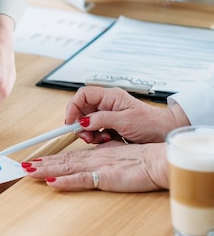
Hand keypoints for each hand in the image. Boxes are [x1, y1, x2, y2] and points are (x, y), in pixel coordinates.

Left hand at [22, 141, 168, 191]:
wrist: (160, 161)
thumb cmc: (143, 162)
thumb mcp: (118, 159)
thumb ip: (103, 162)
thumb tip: (90, 166)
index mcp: (95, 155)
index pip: (67, 157)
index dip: (49, 159)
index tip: (34, 161)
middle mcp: (92, 159)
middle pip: (61, 161)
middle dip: (40, 164)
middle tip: (22, 166)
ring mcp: (98, 167)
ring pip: (66, 167)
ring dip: (46, 169)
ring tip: (28, 170)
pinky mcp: (105, 178)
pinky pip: (82, 179)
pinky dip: (66, 180)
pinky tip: (52, 182)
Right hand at [65, 86, 189, 143]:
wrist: (165, 133)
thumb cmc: (151, 123)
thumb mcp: (126, 121)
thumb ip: (102, 119)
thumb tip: (83, 121)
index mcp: (110, 96)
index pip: (83, 95)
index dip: (73, 107)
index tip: (70, 121)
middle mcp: (107, 104)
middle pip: (82, 110)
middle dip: (81, 124)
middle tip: (86, 135)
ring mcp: (107, 115)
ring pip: (86, 122)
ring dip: (89, 133)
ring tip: (102, 139)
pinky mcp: (109, 125)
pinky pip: (94, 131)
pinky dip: (96, 137)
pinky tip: (107, 140)